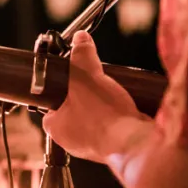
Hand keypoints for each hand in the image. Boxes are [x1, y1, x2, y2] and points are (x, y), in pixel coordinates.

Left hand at [42, 31, 143, 162]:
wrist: (136, 144)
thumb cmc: (104, 117)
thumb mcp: (87, 77)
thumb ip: (82, 56)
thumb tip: (80, 39)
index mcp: (56, 127)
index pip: (50, 104)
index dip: (60, 88)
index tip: (72, 78)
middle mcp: (72, 140)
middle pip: (75, 110)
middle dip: (87, 96)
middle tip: (96, 84)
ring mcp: (95, 146)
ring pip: (96, 119)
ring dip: (105, 107)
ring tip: (112, 93)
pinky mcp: (116, 148)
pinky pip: (114, 128)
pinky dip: (119, 117)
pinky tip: (126, 107)